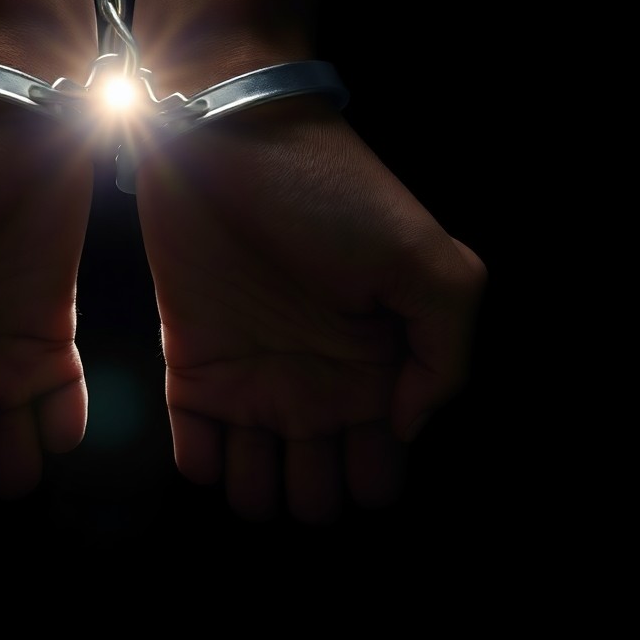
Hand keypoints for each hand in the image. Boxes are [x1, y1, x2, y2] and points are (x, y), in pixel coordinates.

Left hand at [135, 97, 486, 521]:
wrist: (225, 140)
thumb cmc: (330, 194)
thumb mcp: (426, 258)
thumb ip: (446, 352)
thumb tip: (410, 427)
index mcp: (380, 370)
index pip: (387, 466)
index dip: (377, 479)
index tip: (363, 461)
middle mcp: (320, 388)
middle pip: (322, 489)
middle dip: (317, 499)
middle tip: (308, 466)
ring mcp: (255, 382)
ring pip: (260, 487)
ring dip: (259, 493)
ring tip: (259, 457)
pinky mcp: (193, 368)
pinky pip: (196, 451)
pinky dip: (202, 466)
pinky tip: (212, 443)